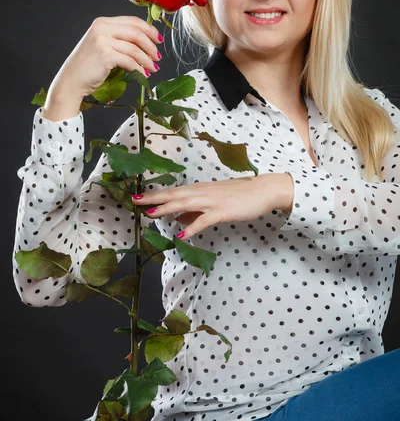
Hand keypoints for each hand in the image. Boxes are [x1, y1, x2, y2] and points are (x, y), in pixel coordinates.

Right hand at [47, 15, 163, 100]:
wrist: (71, 81)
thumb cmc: (88, 66)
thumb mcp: (101, 45)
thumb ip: (118, 39)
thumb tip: (145, 42)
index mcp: (102, 22)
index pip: (132, 21)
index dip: (149, 29)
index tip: (158, 39)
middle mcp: (102, 28)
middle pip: (136, 33)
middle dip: (151, 46)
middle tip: (158, 56)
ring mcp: (103, 41)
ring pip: (135, 49)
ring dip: (147, 60)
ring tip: (154, 68)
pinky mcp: (105, 55)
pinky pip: (130, 61)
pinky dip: (140, 69)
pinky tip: (144, 75)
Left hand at [132, 173, 293, 239]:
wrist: (263, 190)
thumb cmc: (240, 195)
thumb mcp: (214, 201)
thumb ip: (195, 210)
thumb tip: (177, 219)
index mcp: (200, 189)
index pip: (174, 191)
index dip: (155, 195)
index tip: (138, 197)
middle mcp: (203, 192)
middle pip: (174, 195)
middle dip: (154, 198)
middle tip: (135, 201)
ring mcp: (212, 201)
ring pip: (185, 204)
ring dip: (167, 208)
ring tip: (151, 214)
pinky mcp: (222, 211)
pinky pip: (204, 220)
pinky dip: (191, 227)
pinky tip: (181, 235)